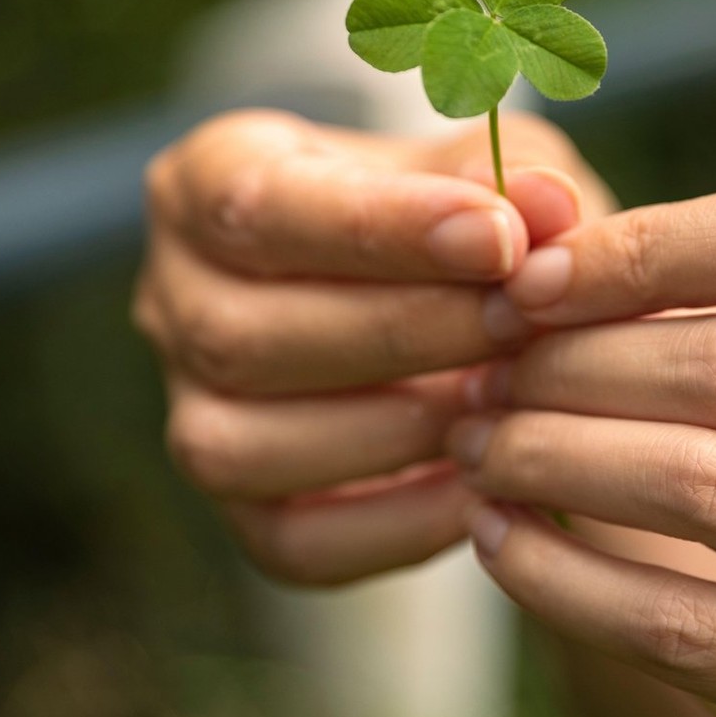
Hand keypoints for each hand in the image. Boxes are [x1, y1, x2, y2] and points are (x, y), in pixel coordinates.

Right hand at [134, 107, 612, 585]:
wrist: (458, 305)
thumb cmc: (457, 215)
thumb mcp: (482, 172)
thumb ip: (507, 180)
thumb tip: (545, 206)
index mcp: (202, 185)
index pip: (257, 206)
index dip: (377, 227)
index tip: (498, 237)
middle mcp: (170, 302)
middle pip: (238, 335)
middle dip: (401, 332)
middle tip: (521, 320)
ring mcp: (191, 414)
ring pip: (240, 446)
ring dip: (393, 430)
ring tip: (506, 398)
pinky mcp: (241, 512)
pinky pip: (292, 544)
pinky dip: (397, 524)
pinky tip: (484, 482)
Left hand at [449, 181, 715, 716]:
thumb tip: (551, 254)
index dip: (643, 245)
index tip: (533, 279)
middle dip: (571, 362)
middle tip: (483, 372)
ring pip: (697, 486)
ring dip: (551, 458)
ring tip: (480, 445)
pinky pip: (682, 628)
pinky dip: (566, 584)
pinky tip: (502, 546)